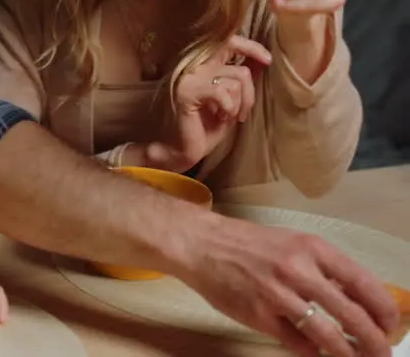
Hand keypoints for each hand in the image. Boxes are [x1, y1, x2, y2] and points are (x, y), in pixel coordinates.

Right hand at [142, 35, 271, 172]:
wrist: (179, 150)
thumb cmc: (203, 128)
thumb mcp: (229, 101)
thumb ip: (239, 79)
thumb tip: (260, 61)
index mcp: (200, 64)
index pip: (227, 41)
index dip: (251, 47)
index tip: (268, 60)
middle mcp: (191, 65)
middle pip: (237, 63)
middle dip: (249, 91)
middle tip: (244, 110)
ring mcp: (187, 77)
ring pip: (235, 79)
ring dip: (240, 104)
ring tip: (229, 117)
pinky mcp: (186, 91)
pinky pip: (222, 92)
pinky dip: (229, 108)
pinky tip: (221, 118)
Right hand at [179, 214, 398, 356]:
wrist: (200, 244)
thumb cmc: (247, 244)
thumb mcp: (291, 244)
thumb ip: (322, 268)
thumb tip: (356, 300)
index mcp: (311, 248)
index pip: (362, 282)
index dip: (382, 309)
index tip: (390, 325)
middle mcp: (298, 270)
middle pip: (351, 314)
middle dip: (374, 341)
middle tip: (382, 354)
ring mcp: (278, 294)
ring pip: (327, 334)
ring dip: (347, 353)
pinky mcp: (259, 315)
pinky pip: (296, 342)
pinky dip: (311, 351)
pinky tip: (316, 352)